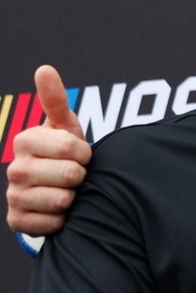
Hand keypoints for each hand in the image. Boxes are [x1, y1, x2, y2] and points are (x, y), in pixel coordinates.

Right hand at [6, 65, 91, 234]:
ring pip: (62, 200)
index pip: (71, 147)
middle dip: (82, 175)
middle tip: (77, 174)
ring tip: (69, 190)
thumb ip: (56, 100)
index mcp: (25, 140)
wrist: (55, 187)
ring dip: (74, 198)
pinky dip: (63, 219)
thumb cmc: (64, 151)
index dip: (86, 153)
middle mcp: (14, 168)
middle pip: (70, 175)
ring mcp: (13, 196)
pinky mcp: (17, 221)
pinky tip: (59, 210)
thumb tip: (44, 68)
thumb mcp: (64, 125)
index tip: (82, 154)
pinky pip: (53, 224)